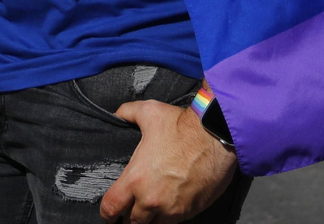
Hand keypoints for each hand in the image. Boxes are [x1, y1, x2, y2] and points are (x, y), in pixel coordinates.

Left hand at [101, 101, 237, 223]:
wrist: (216, 137)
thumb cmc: (182, 126)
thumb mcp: (149, 112)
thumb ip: (128, 113)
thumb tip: (117, 113)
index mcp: (136, 179)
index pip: (111, 207)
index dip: (107, 213)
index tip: (109, 214)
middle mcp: (151, 199)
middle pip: (131, 223)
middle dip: (129, 219)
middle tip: (129, 212)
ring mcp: (171, 209)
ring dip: (149, 220)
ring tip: (149, 212)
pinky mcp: (190, 212)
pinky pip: (173, 223)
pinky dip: (168, 218)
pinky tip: (168, 209)